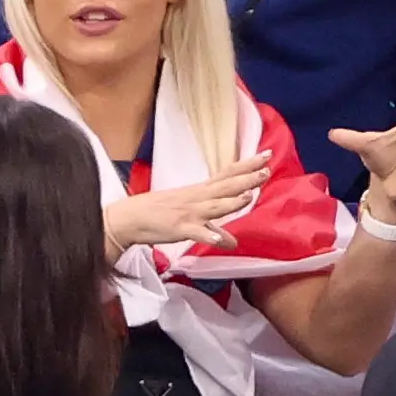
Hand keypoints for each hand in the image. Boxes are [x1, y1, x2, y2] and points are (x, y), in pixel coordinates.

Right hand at [104, 152, 271, 251]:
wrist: (129, 218)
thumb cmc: (159, 214)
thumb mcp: (191, 218)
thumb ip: (214, 228)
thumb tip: (233, 241)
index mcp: (200, 191)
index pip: (227, 174)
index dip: (247, 165)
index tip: (266, 154)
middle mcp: (198, 198)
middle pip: (226, 185)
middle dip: (246, 178)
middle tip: (266, 169)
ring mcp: (189, 212)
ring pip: (215, 206)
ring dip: (232, 202)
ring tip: (250, 195)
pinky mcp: (180, 228)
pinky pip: (197, 233)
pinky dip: (209, 235)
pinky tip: (223, 240)